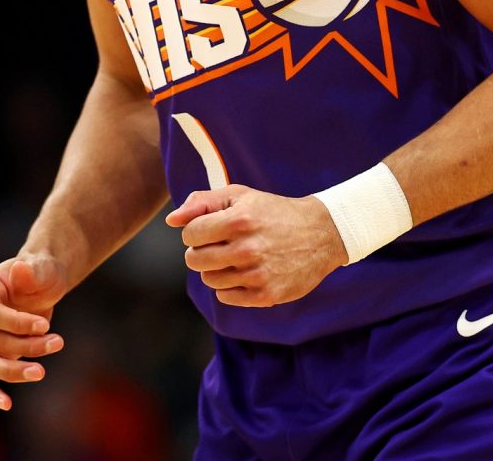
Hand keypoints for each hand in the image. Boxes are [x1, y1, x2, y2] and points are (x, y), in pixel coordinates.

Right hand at [0, 255, 68, 409]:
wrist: (41, 284)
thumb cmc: (41, 273)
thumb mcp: (42, 267)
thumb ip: (31, 269)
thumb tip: (20, 269)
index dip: (17, 324)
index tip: (46, 326)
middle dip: (25, 346)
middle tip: (58, 343)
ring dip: (14, 370)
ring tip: (41, 371)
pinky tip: (6, 404)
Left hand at [165, 185, 347, 306]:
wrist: (321, 233)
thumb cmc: (272, 212)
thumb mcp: (239, 196)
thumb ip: (202, 202)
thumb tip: (171, 220)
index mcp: (238, 220)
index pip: (190, 235)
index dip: (195, 232)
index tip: (209, 230)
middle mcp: (247, 248)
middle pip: (194, 260)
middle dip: (201, 251)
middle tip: (219, 245)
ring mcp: (257, 274)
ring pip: (209, 279)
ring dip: (216, 269)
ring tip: (234, 257)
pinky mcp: (266, 295)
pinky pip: (226, 296)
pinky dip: (229, 286)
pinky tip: (244, 272)